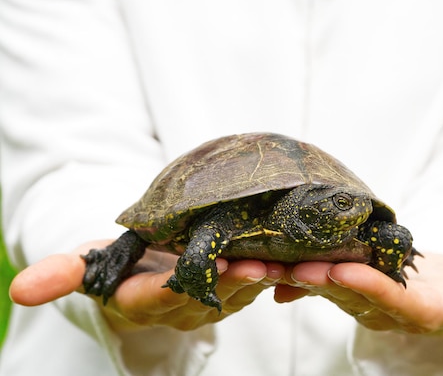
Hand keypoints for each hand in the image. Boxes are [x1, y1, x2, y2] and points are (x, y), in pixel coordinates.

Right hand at [9, 240, 283, 331]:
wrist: (149, 271)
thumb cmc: (119, 262)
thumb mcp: (89, 265)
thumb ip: (62, 274)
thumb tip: (17, 292)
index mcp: (144, 300)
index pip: (156, 298)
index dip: (174, 287)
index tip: (191, 273)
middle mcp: (181, 308)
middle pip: (208, 297)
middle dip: (231, 283)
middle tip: (255, 265)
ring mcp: (212, 303)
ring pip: (240, 293)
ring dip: (262, 278)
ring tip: (284, 259)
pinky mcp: (236, 291)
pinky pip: (258, 284)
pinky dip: (276, 271)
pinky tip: (294, 255)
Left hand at [274, 253, 442, 370]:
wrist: (438, 282)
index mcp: (413, 305)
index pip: (388, 297)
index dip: (367, 285)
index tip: (342, 271)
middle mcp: (379, 302)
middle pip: (343, 289)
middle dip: (312, 277)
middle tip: (280, 265)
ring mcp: (358, 292)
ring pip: (322, 281)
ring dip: (289, 273)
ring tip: (256, 264)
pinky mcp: (345, 279)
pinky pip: (315, 277)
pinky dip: (291, 278)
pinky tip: (265, 275)